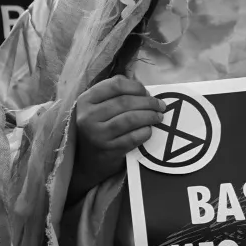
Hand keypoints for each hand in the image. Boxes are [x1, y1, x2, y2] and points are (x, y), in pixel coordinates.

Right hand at [70, 75, 163, 196]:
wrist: (86, 160)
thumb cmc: (97, 128)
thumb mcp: (96, 107)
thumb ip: (114, 94)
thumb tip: (144, 89)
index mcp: (85, 100)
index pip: (115, 85)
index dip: (136, 86)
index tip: (146, 92)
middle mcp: (88, 116)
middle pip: (125, 102)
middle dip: (148, 102)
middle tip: (160, 105)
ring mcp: (97, 134)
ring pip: (130, 119)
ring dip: (150, 116)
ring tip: (158, 117)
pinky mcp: (108, 150)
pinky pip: (133, 137)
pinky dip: (145, 132)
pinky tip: (149, 130)